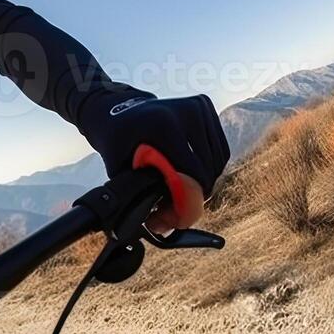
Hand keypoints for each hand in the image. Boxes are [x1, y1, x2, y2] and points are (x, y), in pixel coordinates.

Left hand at [79, 92, 230, 232]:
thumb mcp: (118, 167)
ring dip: (205, 181)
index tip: (176, 216)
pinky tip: (192, 176)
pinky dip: (210, 166)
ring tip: (184, 193)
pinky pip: (219, 148)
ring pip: (218, 160)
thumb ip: (138, 193)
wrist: (114, 108)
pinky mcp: (204, 106)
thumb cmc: (115, 141)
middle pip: (208, 167)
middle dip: (196, 194)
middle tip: (177, 211)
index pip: (192, 172)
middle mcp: (185, 111)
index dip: (188, 199)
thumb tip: (160, 227)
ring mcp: (197, 106)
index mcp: (163, 124)